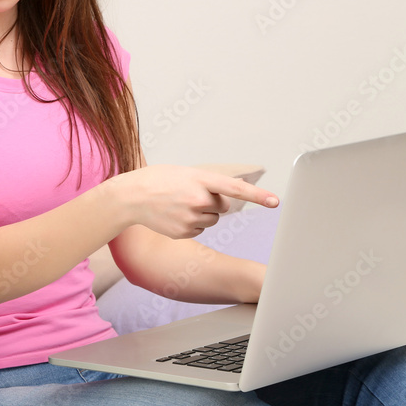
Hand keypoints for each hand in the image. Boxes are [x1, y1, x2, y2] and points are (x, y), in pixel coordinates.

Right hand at [111, 165, 278, 239]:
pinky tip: (173, 216)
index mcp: (199, 179)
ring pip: (212, 220)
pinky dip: (190, 224)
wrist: (129, 197)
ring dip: (201, 213)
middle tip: (189, 194)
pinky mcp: (184, 232)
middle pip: (223, 206)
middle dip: (212, 201)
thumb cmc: (157, 180)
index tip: (275, 202)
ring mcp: (190, 217)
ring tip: (178, 205)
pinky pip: (199, 230)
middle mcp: (198, 199)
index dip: (257, 195)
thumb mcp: (184, 173)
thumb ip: (207, 184)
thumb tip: (226, 202)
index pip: (235, 188)